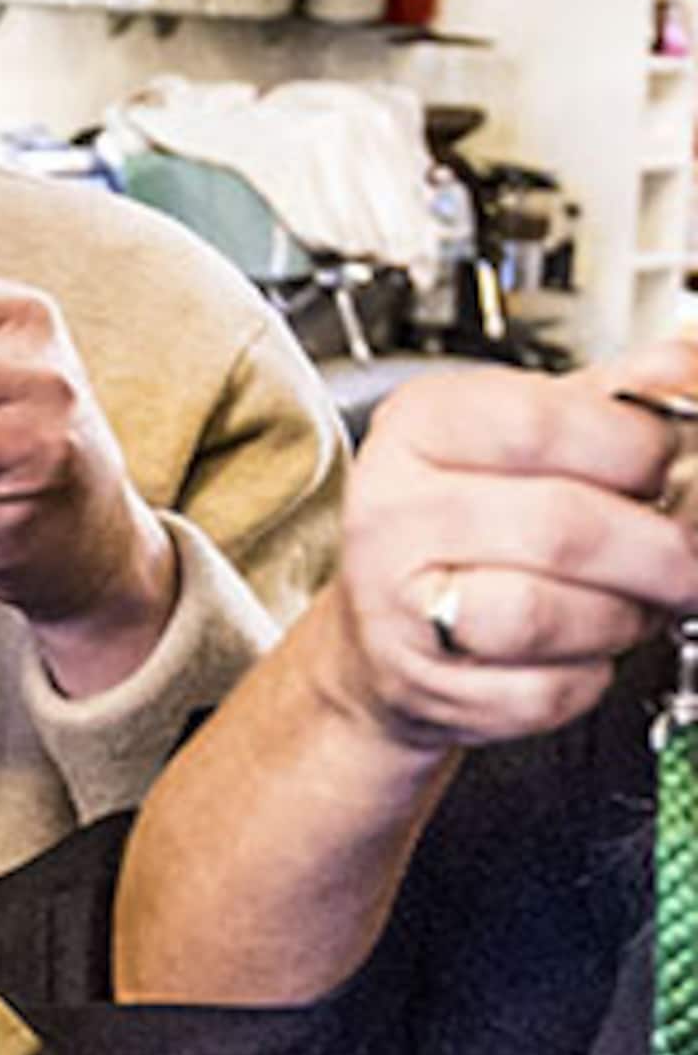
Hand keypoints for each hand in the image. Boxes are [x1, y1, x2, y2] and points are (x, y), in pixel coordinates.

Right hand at [324, 339, 697, 751]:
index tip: (667, 461)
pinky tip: (578, 645)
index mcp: (416, 427)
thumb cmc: (463, 527)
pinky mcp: (427, 685)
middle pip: (562, 526)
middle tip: (683, 551)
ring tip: (631, 599)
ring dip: (626, 615)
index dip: (634, 446)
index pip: (540, 423)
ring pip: (553, 613)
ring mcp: (397, 602)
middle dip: (659, 548)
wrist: (387, 633)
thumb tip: (679, 368)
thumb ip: (606, 403)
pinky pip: (548, 687)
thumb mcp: (518, 440)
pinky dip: (590, 673)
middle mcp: (393, 510)